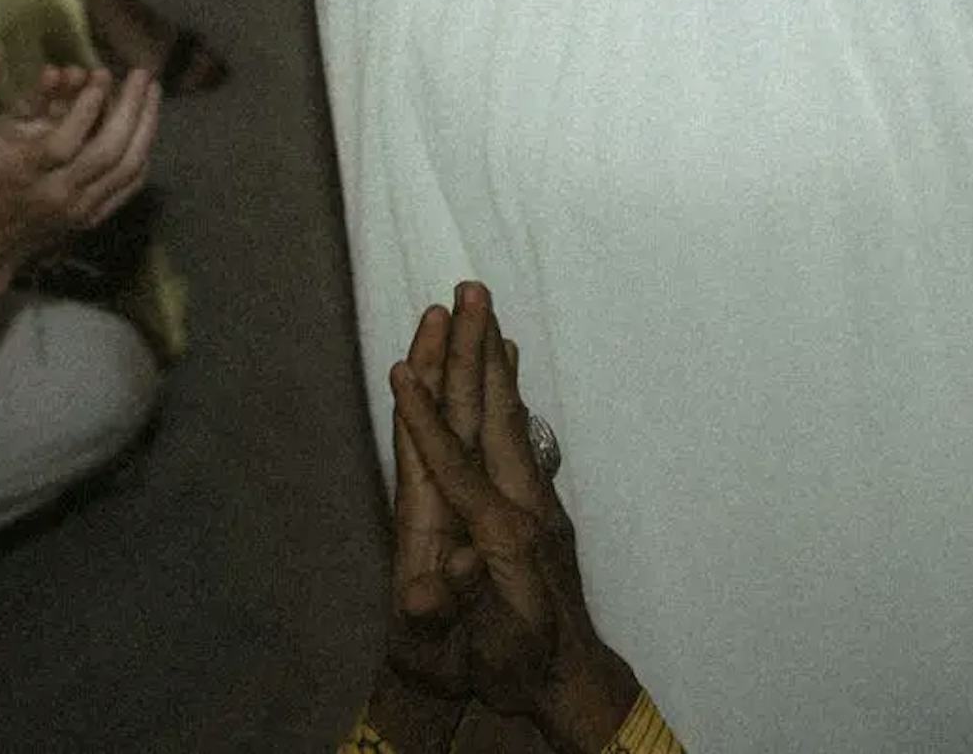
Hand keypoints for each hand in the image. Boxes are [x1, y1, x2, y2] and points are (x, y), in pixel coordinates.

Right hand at [0, 55, 160, 275]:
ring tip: (153, 93)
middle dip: (131, 109)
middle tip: (142, 75)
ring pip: (126, 169)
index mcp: (24, 172)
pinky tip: (146, 127)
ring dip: (145, 127)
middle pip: (107, 153)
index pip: (64, 142)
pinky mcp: (91, 218)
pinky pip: (128, 186)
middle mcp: (56, 193)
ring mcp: (78, 209)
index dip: (87, 108)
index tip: (101, 74)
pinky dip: (141, 154)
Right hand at [380, 282, 638, 751]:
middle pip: (491, 415)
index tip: (403, 368)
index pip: (456, 463)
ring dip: (494, 361)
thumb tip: (450, 571)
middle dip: (475, 354)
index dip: (426, 418)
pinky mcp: (538, 504)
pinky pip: (517, 432)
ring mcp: (535, 499)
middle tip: (469, 291)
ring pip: (508, 416)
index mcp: (501, 533)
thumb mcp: (486, 652)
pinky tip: (506, 369)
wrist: (570, 680)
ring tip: (486, 310)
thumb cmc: (516, 670)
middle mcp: (521, 504)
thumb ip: (466, 610)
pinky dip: (509, 393)